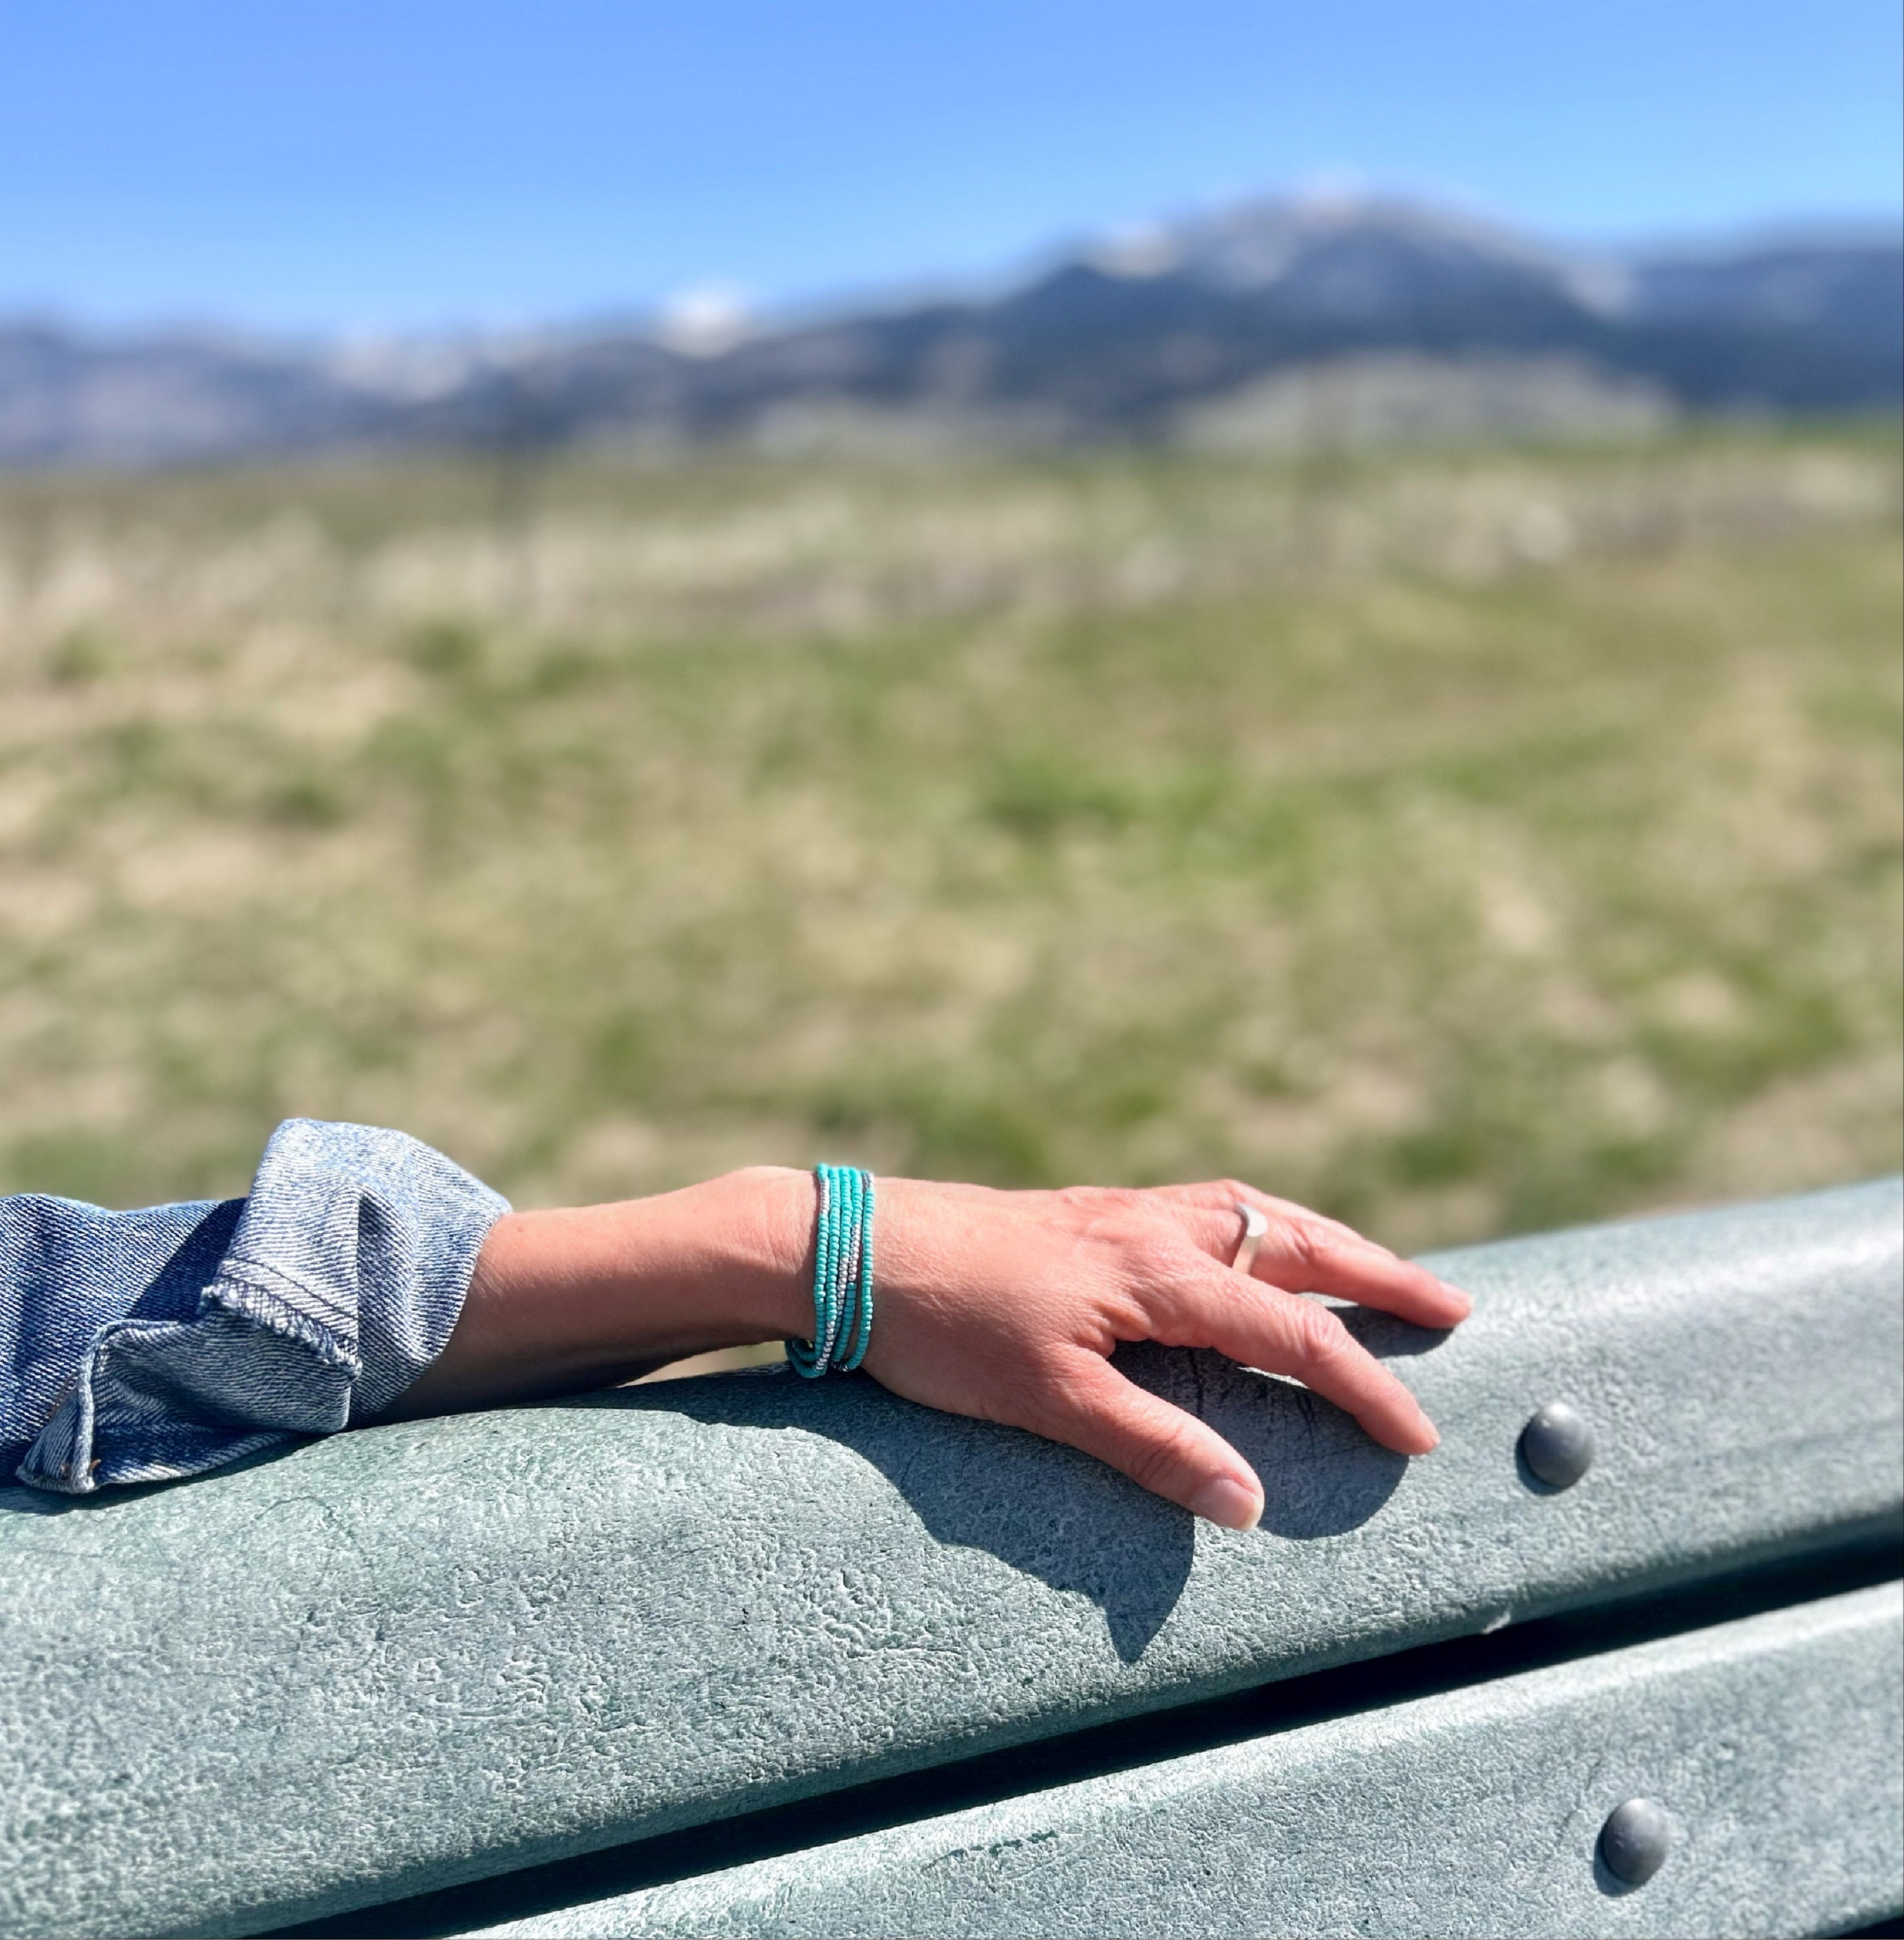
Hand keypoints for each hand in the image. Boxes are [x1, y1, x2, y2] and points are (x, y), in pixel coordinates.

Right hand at [391, 1169, 1468, 1530]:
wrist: (857, 1248)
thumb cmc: (963, 1267)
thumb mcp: (1069, 1270)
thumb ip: (1147, 1304)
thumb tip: (1213, 1365)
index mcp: (1144, 1225)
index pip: (1275, 1230)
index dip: (1360, 1258)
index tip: (1437, 1294)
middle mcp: (1135, 1241)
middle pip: (1281, 1247)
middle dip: (1376, 1282)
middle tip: (1459, 1316)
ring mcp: (1094, 1291)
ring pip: (1230, 1302)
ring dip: (1321, 1351)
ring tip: (1394, 1398)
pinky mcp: (1039, 1358)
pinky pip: (1121, 1408)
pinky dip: (1181, 1448)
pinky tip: (1233, 1492)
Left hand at [861, 1177, 1467, 1529]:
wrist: (852, 1247)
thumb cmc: (946, 1326)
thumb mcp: (1049, 1401)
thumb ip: (1153, 1447)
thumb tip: (1250, 1502)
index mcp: (1157, 1276)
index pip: (1291, 1331)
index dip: (1362, 1383)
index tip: (1419, 1433)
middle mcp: (1154, 1229)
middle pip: (1296, 1245)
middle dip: (1381, 1276)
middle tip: (1453, 1305)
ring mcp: (1123, 1212)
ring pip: (1254, 1213)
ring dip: (1324, 1239)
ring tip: (1372, 1267)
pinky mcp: (1090, 1212)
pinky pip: (1206, 1206)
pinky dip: (1258, 1223)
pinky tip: (1248, 1244)